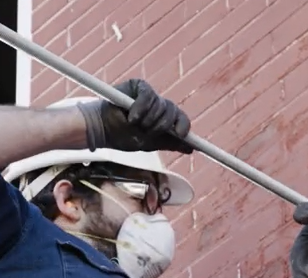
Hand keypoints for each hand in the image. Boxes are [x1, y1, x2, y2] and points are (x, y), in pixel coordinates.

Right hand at [76, 78, 193, 153]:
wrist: (101, 130)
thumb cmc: (123, 136)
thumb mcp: (150, 143)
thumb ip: (169, 143)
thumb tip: (191, 148)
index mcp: (165, 119)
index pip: (181, 119)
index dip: (184, 125)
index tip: (181, 134)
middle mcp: (160, 106)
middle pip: (173, 111)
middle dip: (162, 125)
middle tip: (147, 131)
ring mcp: (150, 95)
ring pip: (161, 105)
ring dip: (149, 119)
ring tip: (134, 124)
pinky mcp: (138, 86)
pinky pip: (148, 95)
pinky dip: (141, 108)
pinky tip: (132, 118)